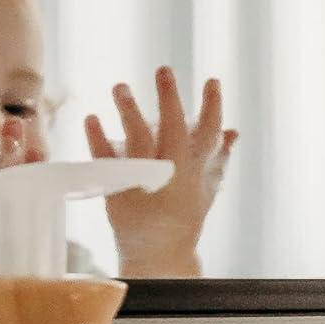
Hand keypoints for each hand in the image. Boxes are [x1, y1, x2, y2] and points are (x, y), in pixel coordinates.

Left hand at [84, 68, 237, 277]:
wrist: (159, 254)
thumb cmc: (184, 217)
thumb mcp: (206, 189)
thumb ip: (218, 159)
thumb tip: (234, 131)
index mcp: (195, 170)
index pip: (209, 133)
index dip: (212, 106)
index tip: (211, 80)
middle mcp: (172, 174)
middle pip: (173, 130)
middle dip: (170, 99)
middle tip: (163, 69)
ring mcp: (144, 182)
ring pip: (137, 141)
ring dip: (129, 111)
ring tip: (120, 86)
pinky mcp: (118, 190)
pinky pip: (105, 161)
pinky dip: (97, 138)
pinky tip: (91, 118)